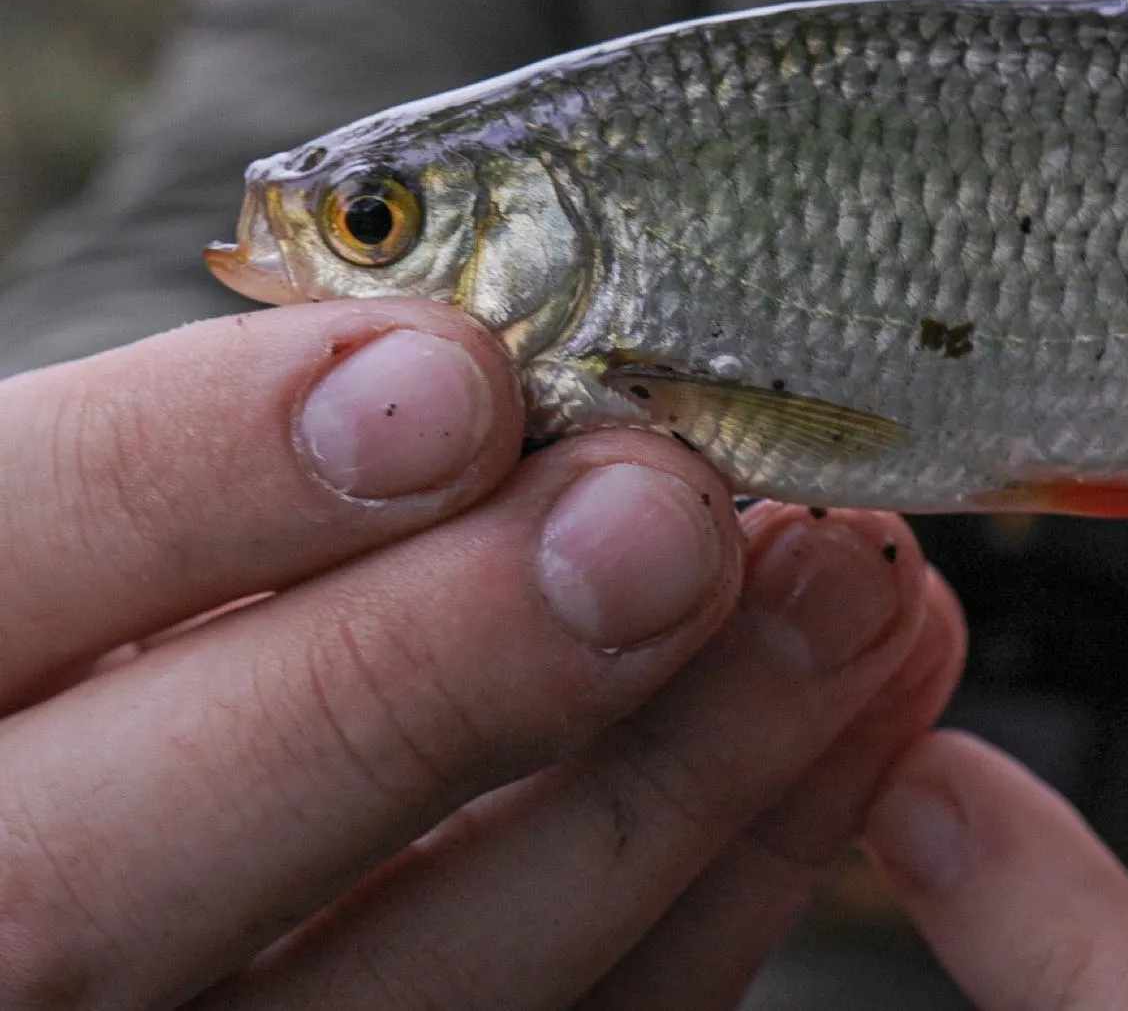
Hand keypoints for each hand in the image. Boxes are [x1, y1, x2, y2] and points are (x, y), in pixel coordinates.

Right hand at [0, 299, 963, 1007]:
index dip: (213, 470)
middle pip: (133, 868)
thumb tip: (465, 378)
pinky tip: (838, 734)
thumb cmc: (99, 629)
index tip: (457, 374)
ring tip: (848, 590)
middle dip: (441, 670)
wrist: (91, 841)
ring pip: (396, 996)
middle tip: (677, 515)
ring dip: (669, 789)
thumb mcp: (91, 523)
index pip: (0, 562)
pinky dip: (722, 892)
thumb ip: (211, 472)